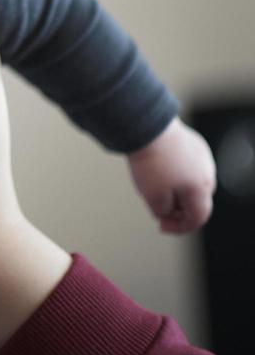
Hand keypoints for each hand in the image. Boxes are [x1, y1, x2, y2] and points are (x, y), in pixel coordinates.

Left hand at [128, 117, 215, 232]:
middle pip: (196, 200)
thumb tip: (168, 212)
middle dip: (178, 208)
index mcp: (201, 190)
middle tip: (157, 208)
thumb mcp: (153, 197)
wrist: (148, 127)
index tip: (162, 227)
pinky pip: (186, 164)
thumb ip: (164, 212)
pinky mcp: (194, 143)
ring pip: (191, 181)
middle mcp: (207, 173)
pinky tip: (158, 167)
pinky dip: (175, 172)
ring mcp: (202, 156)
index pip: (198, 218)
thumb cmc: (150, 162)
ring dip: (176, 189)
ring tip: (154, 184)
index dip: (180, 227)